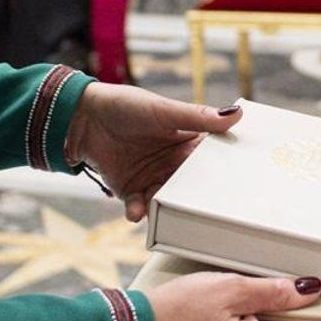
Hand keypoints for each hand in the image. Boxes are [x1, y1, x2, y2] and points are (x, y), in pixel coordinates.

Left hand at [65, 84, 240, 221]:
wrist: (84, 117)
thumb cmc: (127, 106)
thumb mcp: (165, 111)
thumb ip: (198, 117)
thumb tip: (236, 114)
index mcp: (187, 145)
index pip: (209, 163)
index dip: (220, 175)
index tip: (234, 188)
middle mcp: (173, 166)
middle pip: (190, 189)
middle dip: (194, 200)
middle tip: (202, 213)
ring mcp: (152, 180)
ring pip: (167, 203)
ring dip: (166, 209)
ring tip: (166, 214)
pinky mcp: (130, 192)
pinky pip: (140, 209)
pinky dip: (139, 212)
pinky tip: (136, 212)